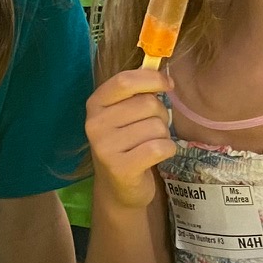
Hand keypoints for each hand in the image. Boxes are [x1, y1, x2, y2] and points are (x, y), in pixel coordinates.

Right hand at [85, 67, 177, 209]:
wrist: (118, 187)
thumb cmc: (127, 143)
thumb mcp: (124, 114)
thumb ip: (137, 93)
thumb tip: (164, 75)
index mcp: (95, 104)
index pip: (124, 81)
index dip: (152, 79)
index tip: (168, 85)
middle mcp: (94, 124)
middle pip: (147, 104)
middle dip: (161, 115)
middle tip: (152, 128)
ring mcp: (104, 147)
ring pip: (157, 127)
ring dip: (163, 135)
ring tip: (149, 145)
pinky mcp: (120, 168)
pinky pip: (160, 147)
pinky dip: (167, 150)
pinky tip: (155, 157)